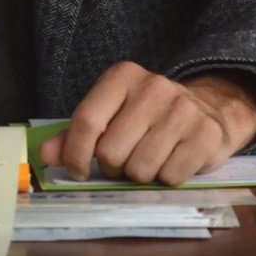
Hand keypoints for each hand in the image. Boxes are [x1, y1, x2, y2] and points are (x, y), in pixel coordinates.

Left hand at [38, 62, 255, 186]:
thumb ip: (75, 134)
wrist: (210, 109)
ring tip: (150, 159)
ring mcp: (183, 110)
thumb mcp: (112, 114)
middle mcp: (154, 87)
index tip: (79, 170)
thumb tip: (45, 154)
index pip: (87, 121)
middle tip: (125, 159)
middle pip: (110, 152)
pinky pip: (170, 177)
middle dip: (113, 167)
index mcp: (123, 76)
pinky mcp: (206, 134)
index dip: (76, 155)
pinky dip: (167, 179)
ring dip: (140, 175)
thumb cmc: (149, 116)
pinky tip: (174, 160)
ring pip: (140, 170)